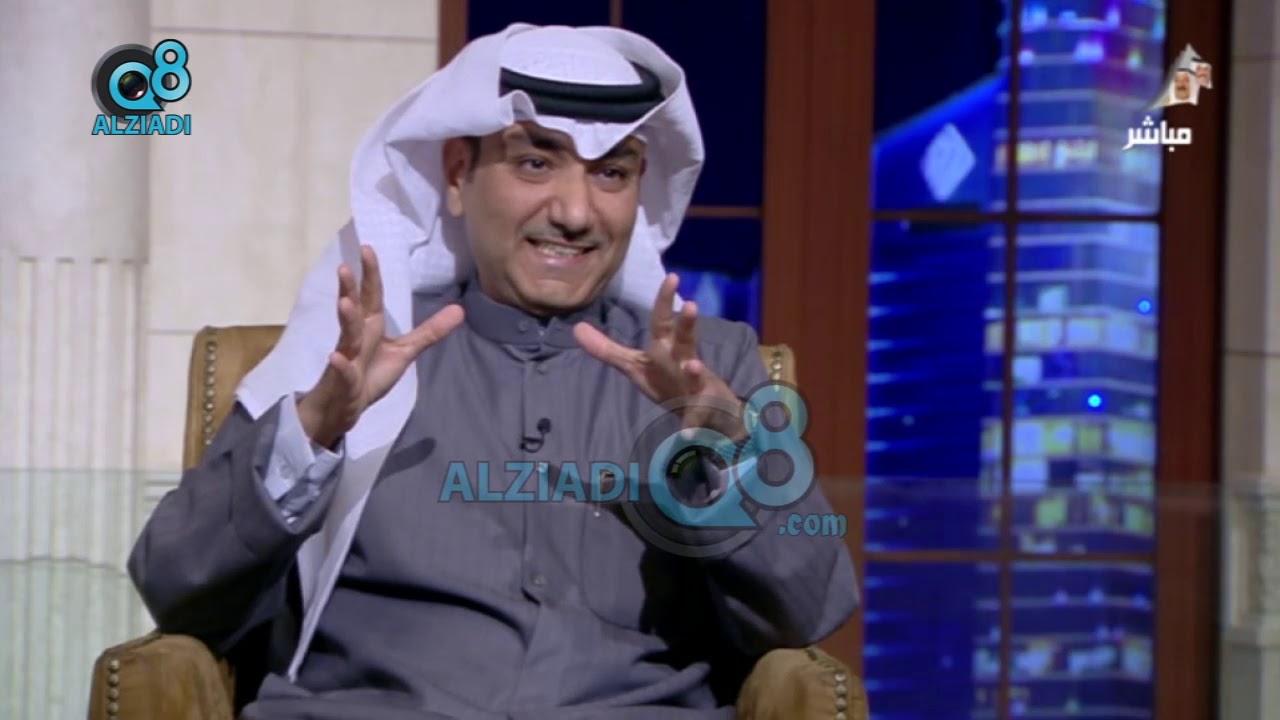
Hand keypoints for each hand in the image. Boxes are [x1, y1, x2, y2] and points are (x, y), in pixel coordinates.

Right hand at [297, 245, 464, 447]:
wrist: (346, 406)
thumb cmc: (372, 373)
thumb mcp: (405, 351)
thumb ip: (430, 331)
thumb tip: (460, 310)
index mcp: (371, 326)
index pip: (372, 296)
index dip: (371, 274)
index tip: (368, 249)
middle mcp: (356, 336)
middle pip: (354, 309)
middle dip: (349, 288)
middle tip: (345, 267)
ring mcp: (347, 357)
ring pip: (346, 336)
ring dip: (346, 319)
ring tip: (344, 303)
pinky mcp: (342, 380)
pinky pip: (341, 372)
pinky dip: (339, 365)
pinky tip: (336, 358)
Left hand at [573, 273, 746, 441]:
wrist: (709, 412)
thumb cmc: (670, 381)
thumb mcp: (636, 366)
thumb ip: (608, 349)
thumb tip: (576, 328)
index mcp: (667, 349)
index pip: (664, 321)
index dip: (665, 300)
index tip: (673, 276)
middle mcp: (684, 362)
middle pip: (685, 340)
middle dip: (687, 324)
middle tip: (690, 304)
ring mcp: (695, 387)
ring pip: (696, 376)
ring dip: (695, 371)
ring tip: (693, 365)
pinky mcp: (701, 413)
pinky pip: (696, 420)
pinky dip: (692, 427)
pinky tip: (686, 435)